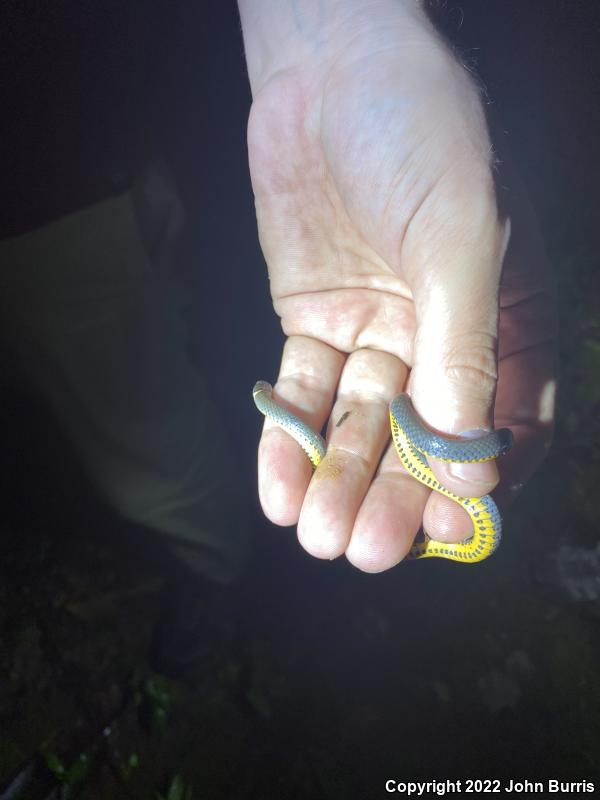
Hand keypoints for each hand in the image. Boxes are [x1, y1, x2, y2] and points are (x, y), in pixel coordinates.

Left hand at [246, 6, 555, 570]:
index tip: (448, 528)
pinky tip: (277, 491)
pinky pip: (304, 393)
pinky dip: (289, 439)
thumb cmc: (418, 134)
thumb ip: (465, 348)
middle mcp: (441, 334)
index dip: (476, 480)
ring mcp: (376, 332)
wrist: (328, 71)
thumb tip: (470, 466)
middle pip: (421, 436)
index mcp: (505, 316)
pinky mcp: (315, 321)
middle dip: (393, 496)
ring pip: (359, 425)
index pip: (504, 420)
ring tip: (317, 537)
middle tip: (364, 551)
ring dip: (337, 481)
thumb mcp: (460, 235)